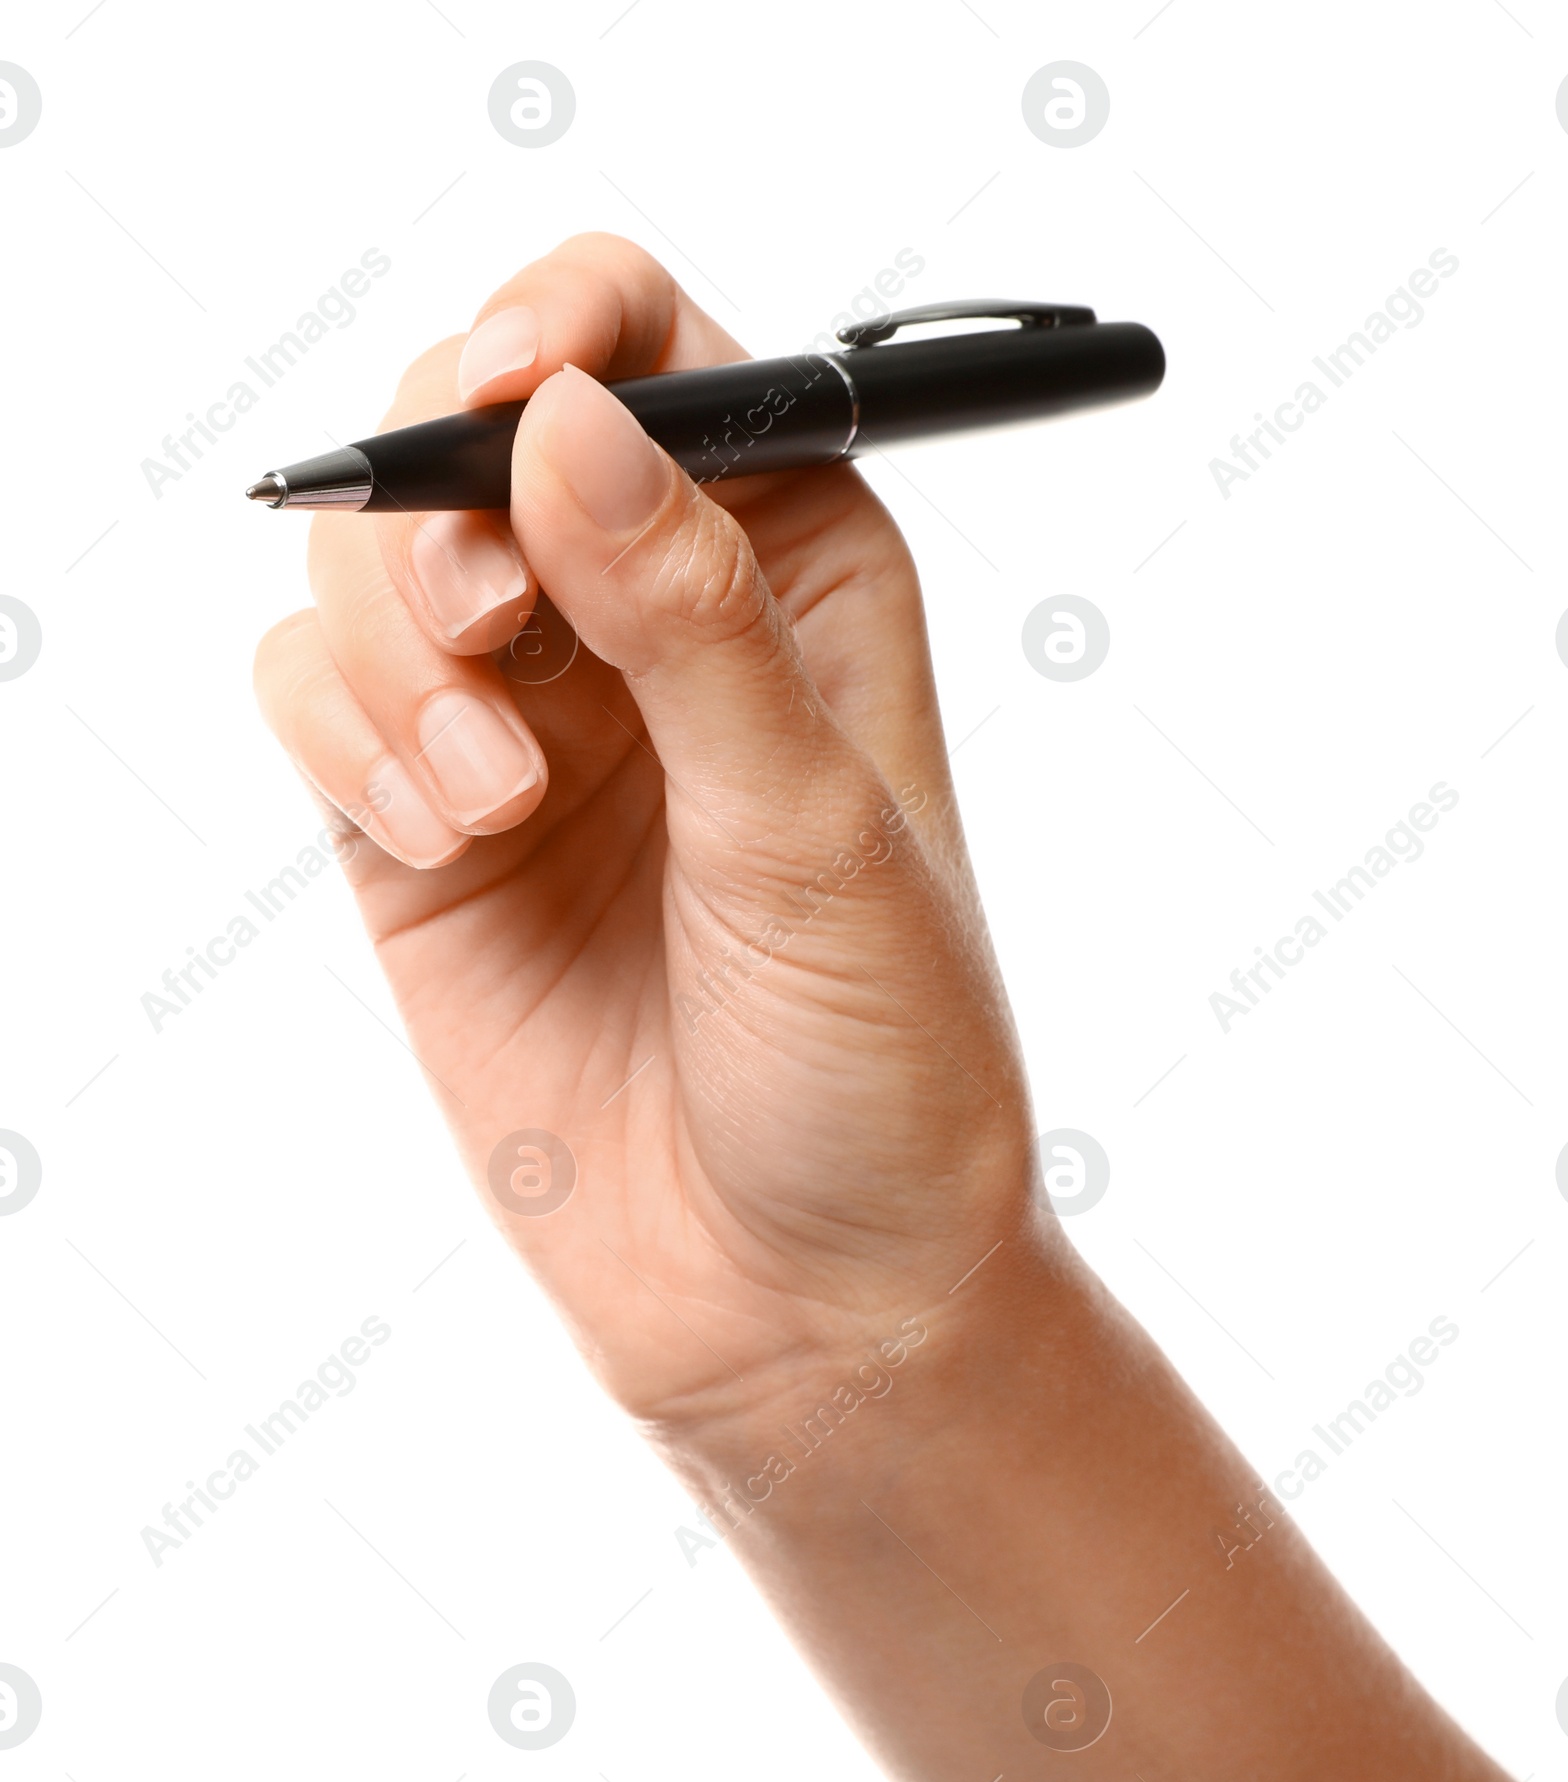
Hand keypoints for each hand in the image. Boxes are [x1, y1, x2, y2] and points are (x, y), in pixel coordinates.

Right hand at [254, 233, 1038, 1428]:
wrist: (805, 1293)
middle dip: (445, 503)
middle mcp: (649, 623)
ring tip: (491, 798)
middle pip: (473, 431)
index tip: (508, 388)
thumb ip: (690, 617)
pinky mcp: (425, 827)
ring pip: (374, 565)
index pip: (654, 351)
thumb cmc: (876, 1063)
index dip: (563, 327)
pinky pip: (316, 698)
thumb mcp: (814, 827)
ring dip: (395, 649)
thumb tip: (570, 418)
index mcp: (790, 572)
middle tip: (489, 629)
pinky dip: (346, 735)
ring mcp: (527, 722)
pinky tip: (446, 831)